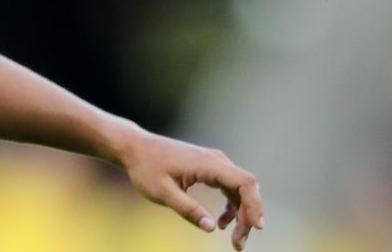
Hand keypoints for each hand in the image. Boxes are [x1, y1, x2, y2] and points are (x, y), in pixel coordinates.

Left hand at [117, 130, 264, 249]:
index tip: (257, 227)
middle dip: (248, 217)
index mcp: (207, 163)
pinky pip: (229, 188)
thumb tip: (211, 228)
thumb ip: (187, 209)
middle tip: (238, 243)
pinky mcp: (208, 168)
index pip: (245, 182)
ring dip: (241, 214)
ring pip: (240, 190)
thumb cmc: (145, 168)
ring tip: (234, 240)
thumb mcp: (162, 192)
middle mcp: (215, 160)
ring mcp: (213, 163)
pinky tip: (221, 223)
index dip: (255, 204)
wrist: (134, 148)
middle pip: (246, 189)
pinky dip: (231, 206)